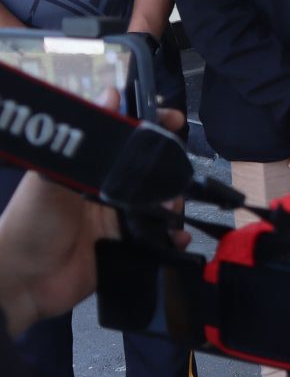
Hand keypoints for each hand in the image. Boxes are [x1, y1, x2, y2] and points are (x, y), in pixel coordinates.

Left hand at [0, 99, 187, 333]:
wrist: (23, 282)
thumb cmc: (30, 224)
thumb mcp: (52, 177)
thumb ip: (84, 146)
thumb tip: (110, 94)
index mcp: (90, 171)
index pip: (125, 142)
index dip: (150, 127)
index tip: (173, 119)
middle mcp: (107, 193)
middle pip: (149, 173)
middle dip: (169, 170)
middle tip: (178, 173)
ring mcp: (118, 221)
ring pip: (159, 205)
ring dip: (173, 203)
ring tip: (172, 207)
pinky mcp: (128, 249)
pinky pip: (159, 240)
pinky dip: (173, 238)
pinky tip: (178, 236)